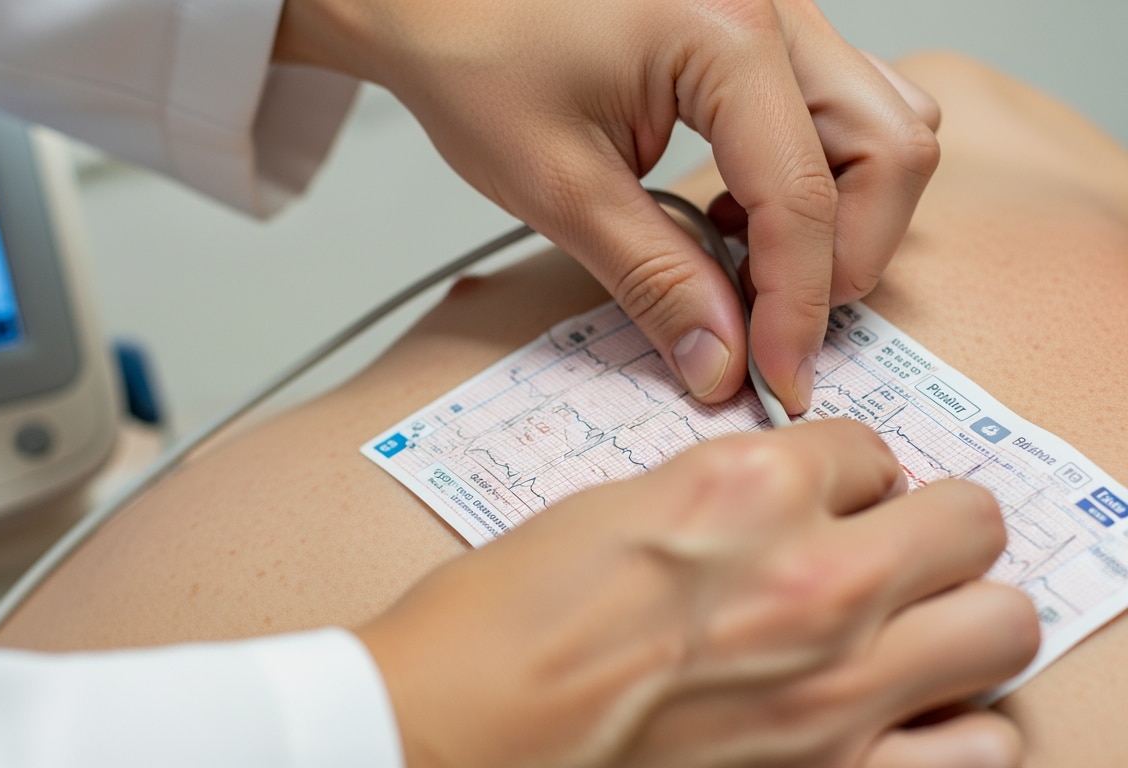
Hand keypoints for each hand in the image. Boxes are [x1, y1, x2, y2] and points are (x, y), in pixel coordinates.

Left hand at [275, 0, 939, 413]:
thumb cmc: (473, 51)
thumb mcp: (559, 184)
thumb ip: (655, 277)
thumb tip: (721, 361)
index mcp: (726, 33)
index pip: (805, 197)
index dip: (796, 309)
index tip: (776, 381)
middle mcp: (774, 7)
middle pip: (889, 149)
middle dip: (846, 255)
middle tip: (772, 326)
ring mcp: (776, 9)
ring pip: (882, 121)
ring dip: (841, 212)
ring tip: (748, 261)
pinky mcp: (759, 27)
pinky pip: (839, 104)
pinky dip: (814, 173)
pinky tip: (736, 207)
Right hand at [356, 419, 1038, 767]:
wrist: (452, 731)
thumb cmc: (495, 628)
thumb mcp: (607, 510)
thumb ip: (718, 499)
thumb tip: (776, 507)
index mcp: (740, 487)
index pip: (871, 449)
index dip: (848, 476)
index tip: (830, 499)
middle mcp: (810, 577)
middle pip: (970, 523)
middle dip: (934, 529)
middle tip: (891, 550)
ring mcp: (836, 686)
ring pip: (1003, 625)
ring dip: (962, 621)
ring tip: (909, 631)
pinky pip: (986, 747)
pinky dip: (961, 726)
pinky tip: (905, 715)